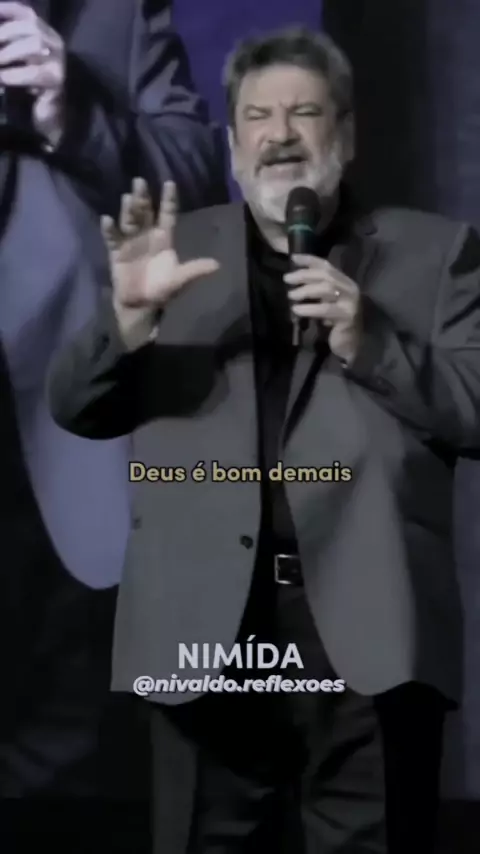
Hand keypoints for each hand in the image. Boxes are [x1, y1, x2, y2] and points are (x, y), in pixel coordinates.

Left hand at [0, 2, 65, 141]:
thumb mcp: (18, 61)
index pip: (27, 13)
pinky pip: (34, 73)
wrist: (49, 118)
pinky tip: (2, 80)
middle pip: (31, 26)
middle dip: (5, 33)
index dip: (7, 9)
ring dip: (8, 53)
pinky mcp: (57, 83)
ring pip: (34, 45)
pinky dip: (14, 75)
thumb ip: (9, 46)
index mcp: (46, 35)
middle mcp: (56, 44)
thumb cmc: (30, 88)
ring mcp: (59, 63)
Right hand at [101, 178, 218, 344]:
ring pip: (129, 221)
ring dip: (128, 210)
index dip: (169, 201)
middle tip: (140, 182)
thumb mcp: (180, 280)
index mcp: (163, 239)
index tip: (169, 183)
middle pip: (145, 213)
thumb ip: (195, 270)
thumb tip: (217, 265)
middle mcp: (147, 236)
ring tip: (128, 198)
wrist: (141, 306)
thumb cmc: (162, 291)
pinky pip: (113, 238)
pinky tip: (107, 220)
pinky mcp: (117, 252)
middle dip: (143, 198)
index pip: (167, 215)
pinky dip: (110, 230)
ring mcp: (131, 242)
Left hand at [284, 254, 361, 364]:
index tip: (292, 258)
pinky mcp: (347, 317)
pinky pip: (325, 309)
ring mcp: (351, 302)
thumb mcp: (326, 303)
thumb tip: (295, 281)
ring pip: (326, 289)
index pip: (327, 266)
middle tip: (287, 279)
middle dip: (304, 275)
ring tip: (290, 296)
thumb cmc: (336, 325)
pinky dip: (308, 308)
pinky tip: (297, 310)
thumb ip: (317, 292)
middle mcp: (350, 289)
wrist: (350, 346)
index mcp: (346, 283)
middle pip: (325, 275)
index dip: (309, 260)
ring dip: (305, 290)